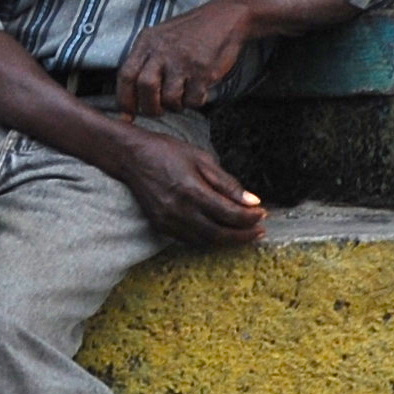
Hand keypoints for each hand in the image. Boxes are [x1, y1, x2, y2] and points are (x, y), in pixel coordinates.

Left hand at [117, 0, 254, 115]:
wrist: (226, 18)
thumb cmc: (189, 33)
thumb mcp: (159, 37)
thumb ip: (143, 62)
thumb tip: (129, 100)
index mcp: (146, 42)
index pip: (126, 75)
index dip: (124, 99)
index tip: (127, 115)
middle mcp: (162, 50)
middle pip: (146, 87)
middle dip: (150, 107)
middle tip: (157, 111)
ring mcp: (183, 60)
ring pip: (169, 98)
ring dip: (174, 106)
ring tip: (180, 100)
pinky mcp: (204, 70)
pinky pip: (193, 99)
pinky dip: (194, 103)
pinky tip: (197, 93)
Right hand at [119, 128, 266, 246]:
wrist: (131, 157)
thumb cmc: (167, 153)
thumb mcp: (202, 159)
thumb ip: (228, 183)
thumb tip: (252, 201)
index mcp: (192, 191)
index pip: (230, 214)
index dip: (250, 217)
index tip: (262, 213)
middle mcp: (179, 210)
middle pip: (220, 233)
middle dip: (243, 235)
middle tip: (259, 231)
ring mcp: (168, 221)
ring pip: (205, 241)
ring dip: (228, 240)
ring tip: (244, 234)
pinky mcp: (160, 225)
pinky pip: (190, 239)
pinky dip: (208, 239)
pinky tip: (219, 232)